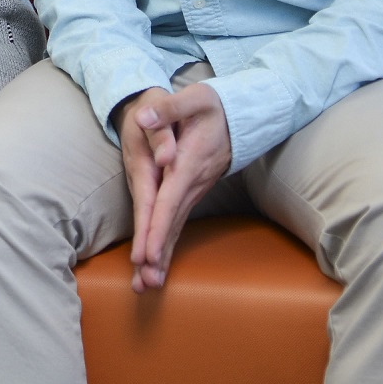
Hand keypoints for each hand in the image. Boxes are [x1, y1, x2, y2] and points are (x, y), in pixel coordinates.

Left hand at [118, 83, 232, 289]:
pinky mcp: (192, 194)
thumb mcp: (194, 98)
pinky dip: (168, 245)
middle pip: (172, 223)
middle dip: (158, 254)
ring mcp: (194, 191)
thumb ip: (167, 108)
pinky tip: (157, 266)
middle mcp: (193, 184)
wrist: (240, 116)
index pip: (170, 200)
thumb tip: (143, 118)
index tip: (147, 254)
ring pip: (176, 228)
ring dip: (162, 257)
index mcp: (189, 164)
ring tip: (145, 285)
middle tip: (143, 283)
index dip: (158, 227)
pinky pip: (178, 223)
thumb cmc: (212, 106)